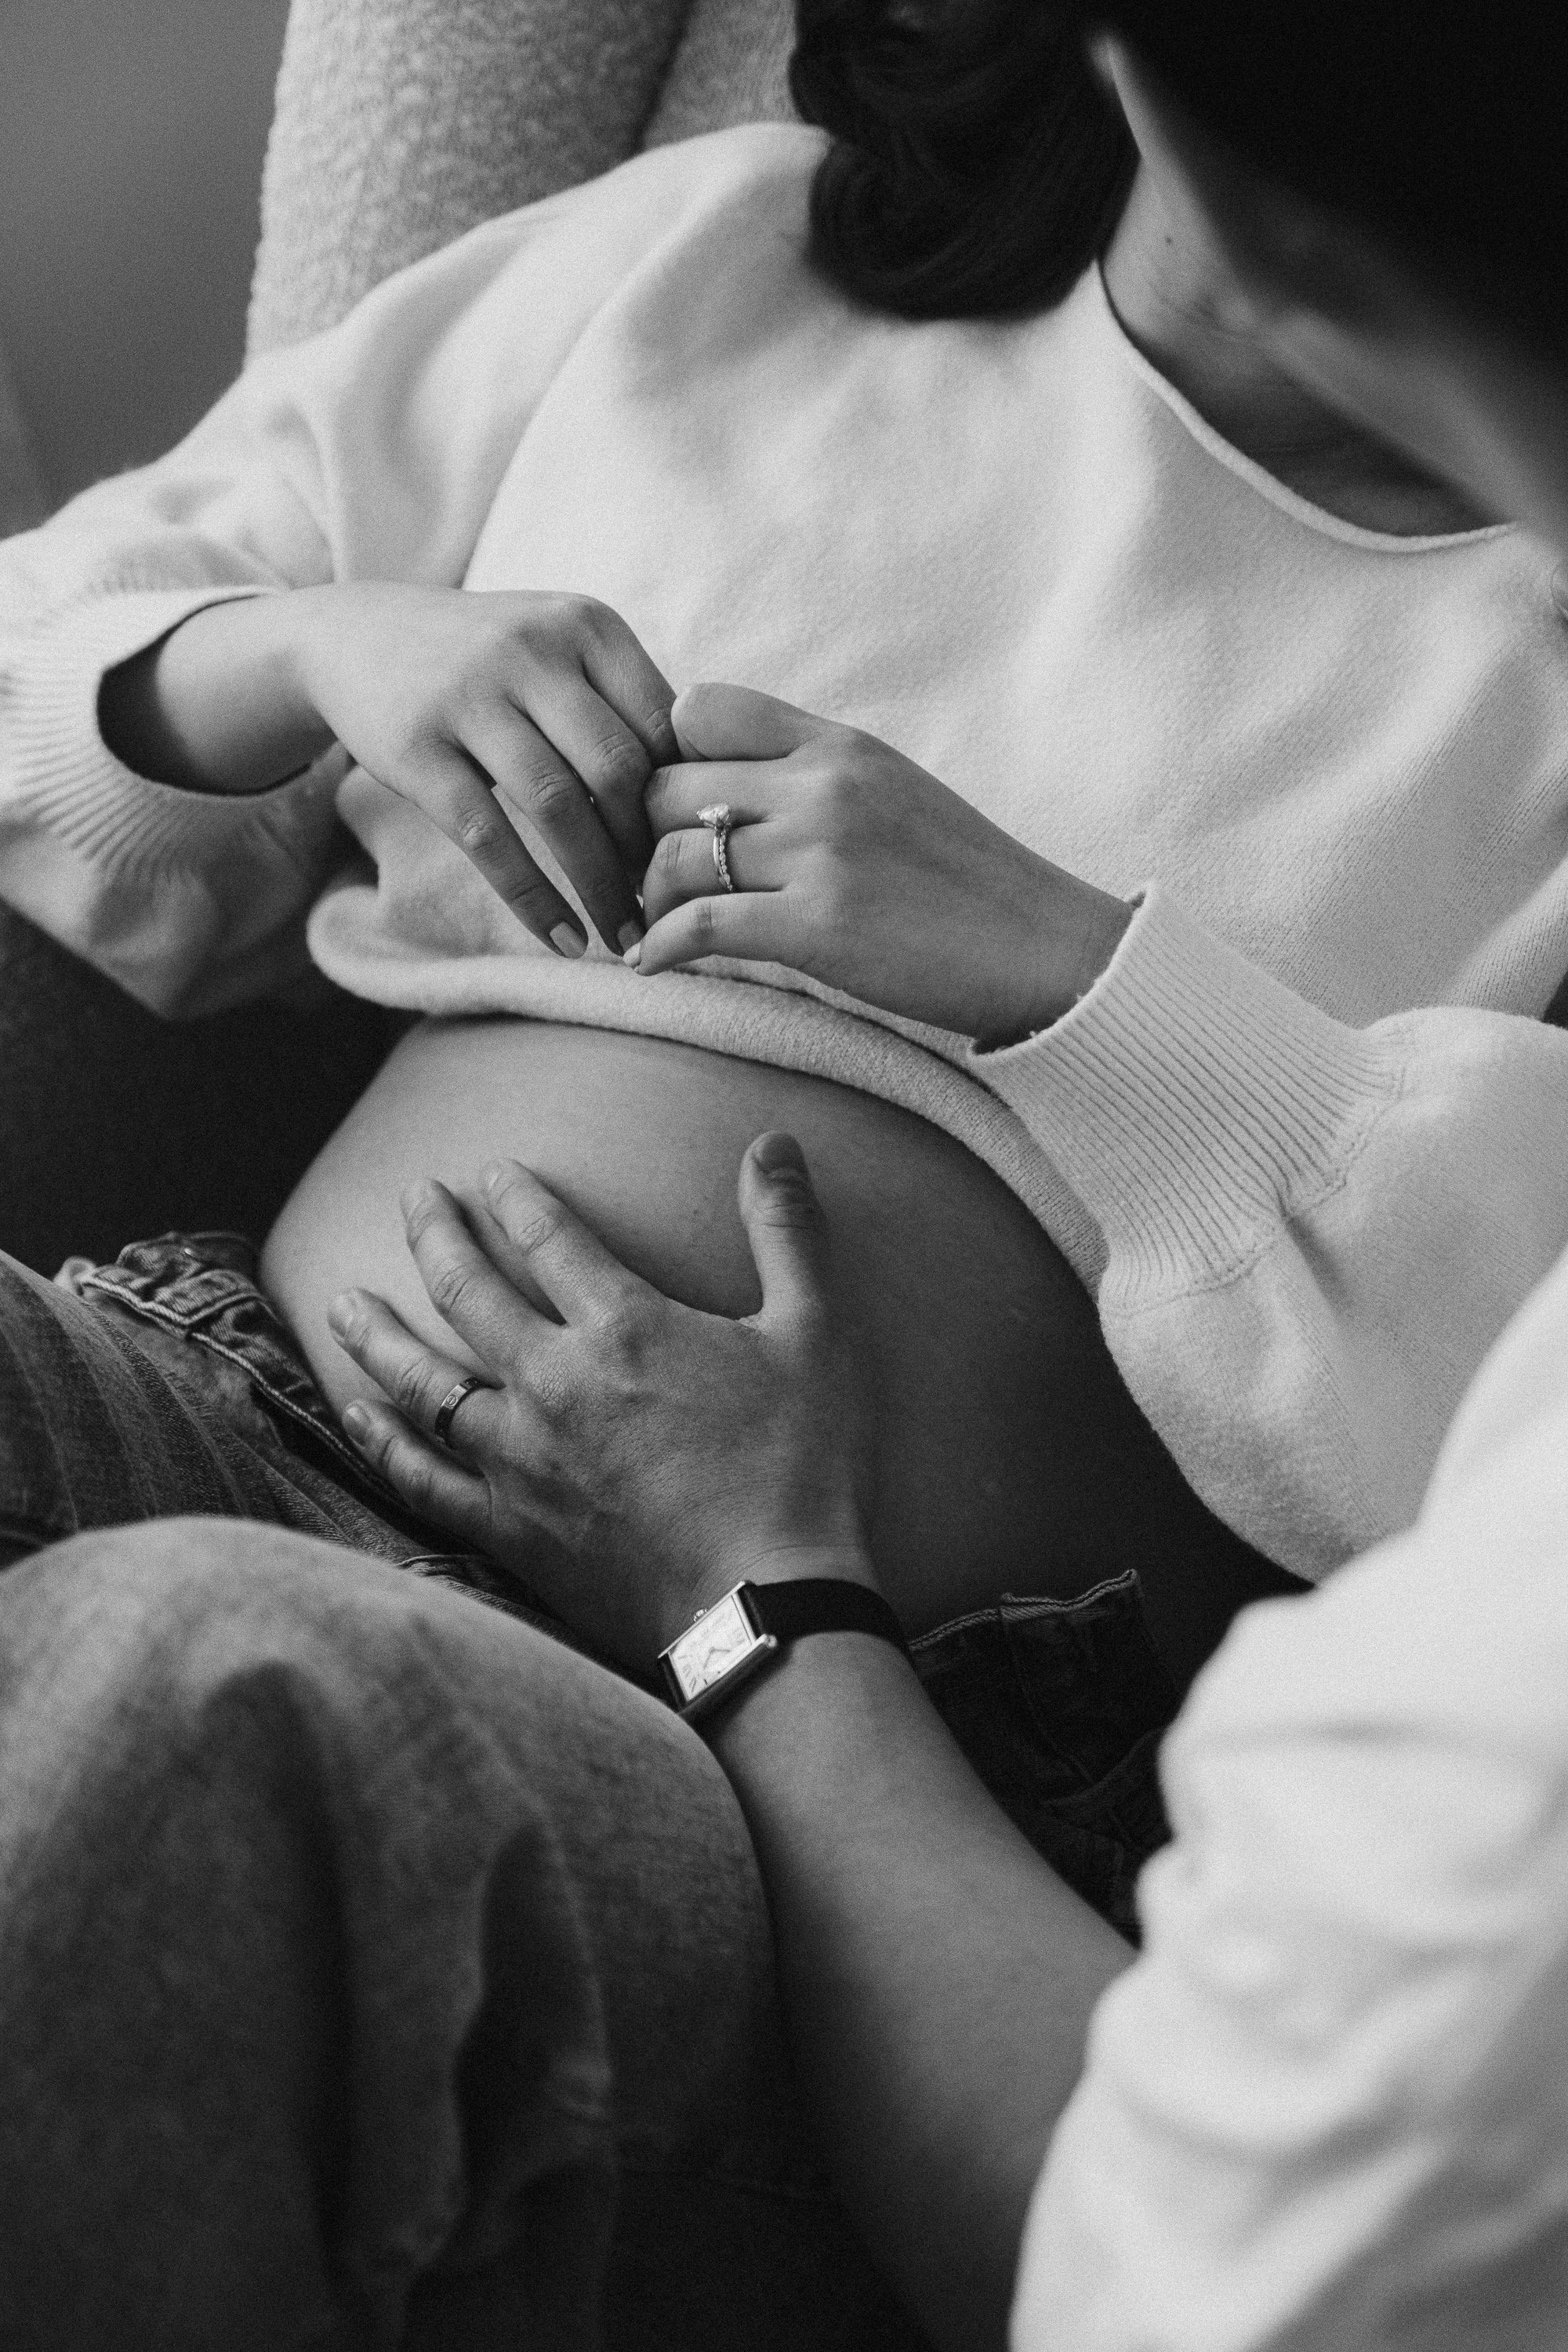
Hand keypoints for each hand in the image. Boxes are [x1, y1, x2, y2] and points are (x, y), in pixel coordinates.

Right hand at [105, 583, 678, 956]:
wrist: (353, 635)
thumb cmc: (484, 659)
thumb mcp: (557, 646)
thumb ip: (623, 701)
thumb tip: (708, 794)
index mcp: (587, 625)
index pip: (666, 725)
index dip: (687, 801)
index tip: (697, 859)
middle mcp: (534, 649)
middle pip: (621, 770)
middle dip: (649, 853)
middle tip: (666, 911)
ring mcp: (471, 695)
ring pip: (559, 809)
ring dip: (600, 889)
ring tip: (622, 940)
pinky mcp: (418, 746)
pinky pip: (491, 838)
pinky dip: (534, 899)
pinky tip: (561, 939)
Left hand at [326, 1135, 879, 1670]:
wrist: (767, 1605)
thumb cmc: (800, 1468)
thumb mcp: (816, 1333)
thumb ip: (787, 1231)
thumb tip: (773, 1142)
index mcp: (625, 1327)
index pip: (548, 1237)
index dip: (515, 1197)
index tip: (489, 1172)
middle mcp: (554, 1383)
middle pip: (468, 1292)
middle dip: (435, 1234)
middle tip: (411, 1196)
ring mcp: (521, 1460)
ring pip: (423, 1381)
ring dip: (378, 1334)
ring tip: (344, 1300)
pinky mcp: (511, 1530)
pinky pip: (422, 1479)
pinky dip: (382, 1442)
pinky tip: (357, 1413)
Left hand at [636, 684, 1132, 1038]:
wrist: (1046, 949)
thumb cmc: (966, 883)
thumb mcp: (892, 792)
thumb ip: (814, 777)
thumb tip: (730, 790)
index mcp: (837, 743)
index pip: (699, 707)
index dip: (666, 756)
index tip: (673, 810)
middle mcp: (821, 784)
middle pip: (666, 784)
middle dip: (641, 836)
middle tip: (645, 881)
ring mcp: (820, 853)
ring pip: (668, 855)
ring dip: (645, 900)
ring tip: (653, 928)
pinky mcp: (819, 926)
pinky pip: (698, 925)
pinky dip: (658, 949)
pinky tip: (654, 966)